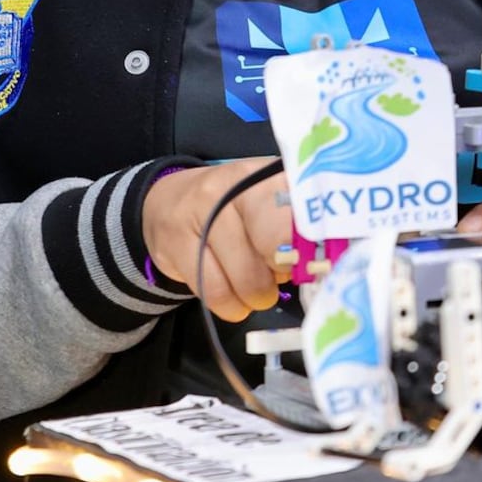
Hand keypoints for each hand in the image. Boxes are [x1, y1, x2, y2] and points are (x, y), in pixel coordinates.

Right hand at [142, 159, 293, 322]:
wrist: (167, 201)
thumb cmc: (229, 210)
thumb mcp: (264, 204)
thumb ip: (292, 227)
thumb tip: (315, 267)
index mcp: (265, 175)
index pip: (300, 212)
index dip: (306, 248)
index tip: (306, 265)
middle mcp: (234, 186)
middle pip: (273, 248)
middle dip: (278, 276)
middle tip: (275, 279)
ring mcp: (202, 210)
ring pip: (244, 277)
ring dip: (254, 298)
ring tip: (253, 291)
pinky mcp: (176, 240)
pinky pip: (214, 292)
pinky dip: (230, 306)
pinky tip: (232, 299)